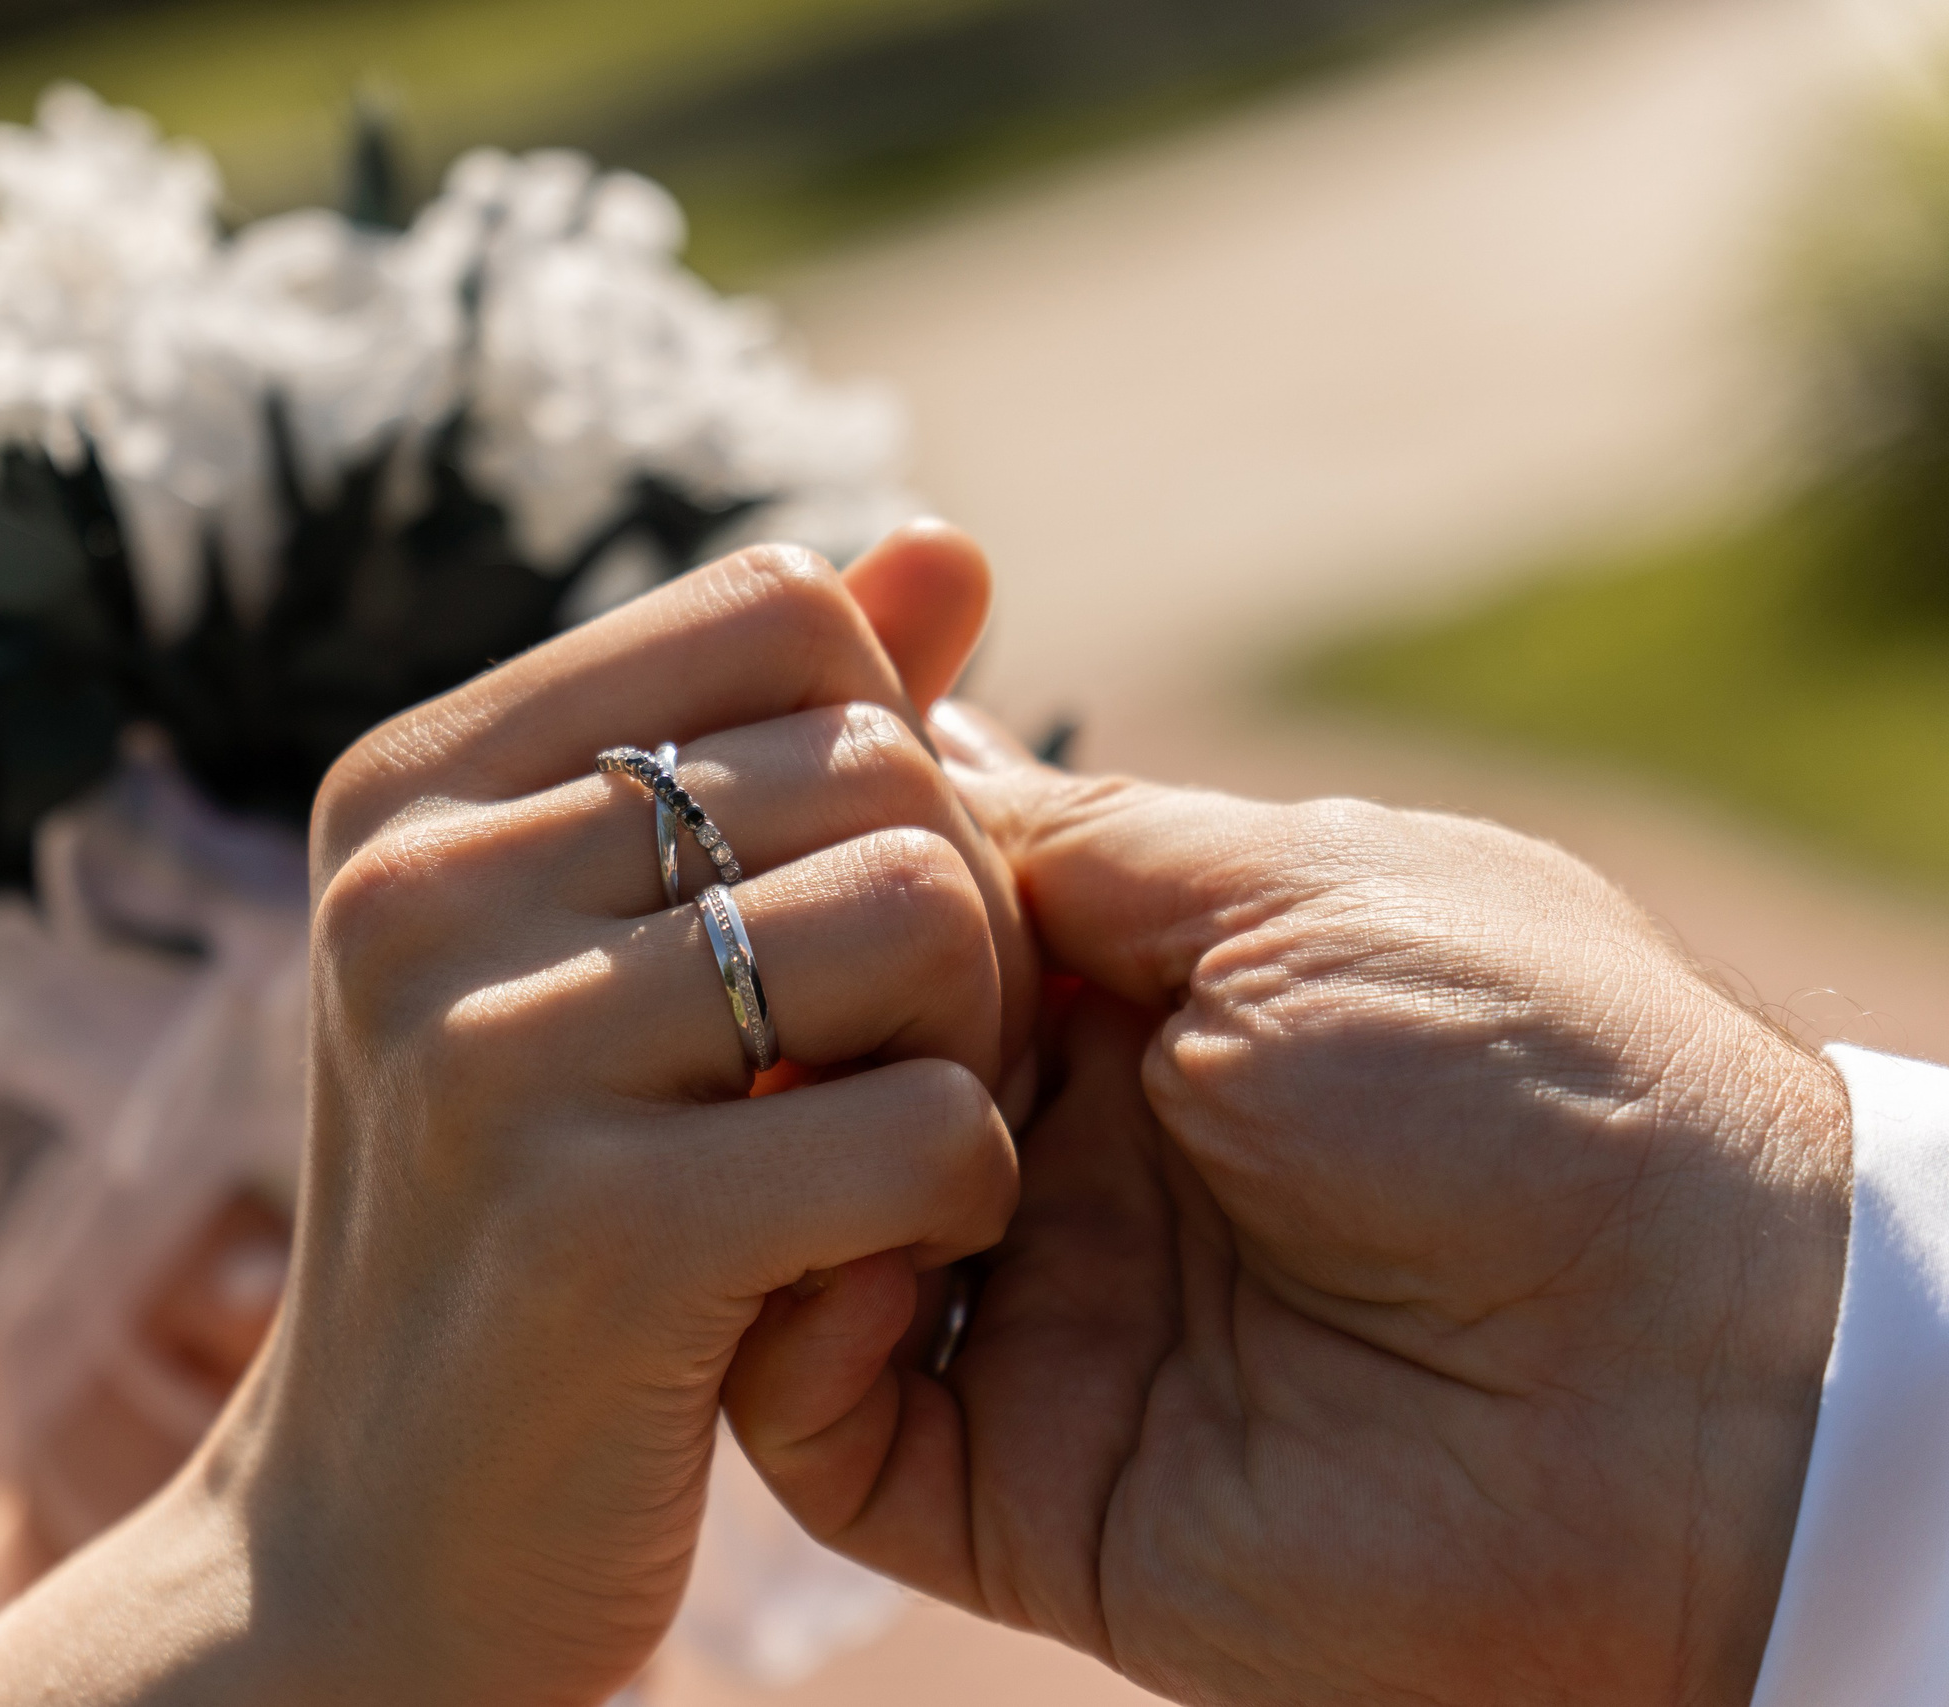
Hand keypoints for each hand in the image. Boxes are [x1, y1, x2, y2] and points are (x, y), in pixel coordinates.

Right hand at [0, 524, 1034, 1706]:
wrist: (381, 1558)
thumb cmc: (530, 1233)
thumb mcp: (603, 958)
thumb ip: (774, 744)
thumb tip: (946, 547)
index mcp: (419, 784)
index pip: (783, 608)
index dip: (883, 749)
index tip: (830, 913)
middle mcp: (419, 880)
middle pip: (877, 758)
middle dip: (951, 920)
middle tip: (882, 1066)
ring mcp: (485, 1050)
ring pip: (922, 912)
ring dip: (968, 1056)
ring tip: (872, 1157)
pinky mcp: (589, 1233)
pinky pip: (927, 1125)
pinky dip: (960, 1201)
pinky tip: (872, 1269)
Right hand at [727, 705, 1852, 1705]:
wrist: (1694, 1374)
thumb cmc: (1528, 1080)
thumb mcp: (1295, 888)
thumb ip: (1078, 841)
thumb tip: (919, 746)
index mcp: (1144, 1007)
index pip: (903, 928)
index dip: (827, 867)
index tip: (766, 807)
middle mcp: (1073, 1159)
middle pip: (825, 1069)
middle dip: (783, 1002)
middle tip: (800, 961)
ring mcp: (1039, 1326)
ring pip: (788, 1236)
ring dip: (765, 1152)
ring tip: (806, 1094)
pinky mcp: (1019, 1488)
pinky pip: (826, 1430)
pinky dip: (785, 1336)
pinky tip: (837, 1249)